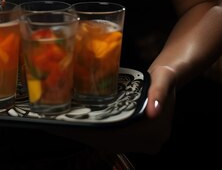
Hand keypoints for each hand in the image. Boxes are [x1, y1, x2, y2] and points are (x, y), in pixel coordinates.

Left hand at [46, 64, 176, 154]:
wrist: (168, 80)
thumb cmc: (164, 78)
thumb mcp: (163, 79)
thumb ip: (159, 94)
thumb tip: (153, 112)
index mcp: (153, 133)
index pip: (115, 137)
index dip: (89, 133)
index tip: (67, 125)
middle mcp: (145, 143)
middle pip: (106, 141)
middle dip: (80, 132)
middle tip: (54, 122)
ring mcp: (137, 142)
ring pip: (105, 141)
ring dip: (82, 133)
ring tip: (58, 123)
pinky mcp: (130, 137)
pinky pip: (106, 137)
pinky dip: (90, 131)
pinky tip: (73, 123)